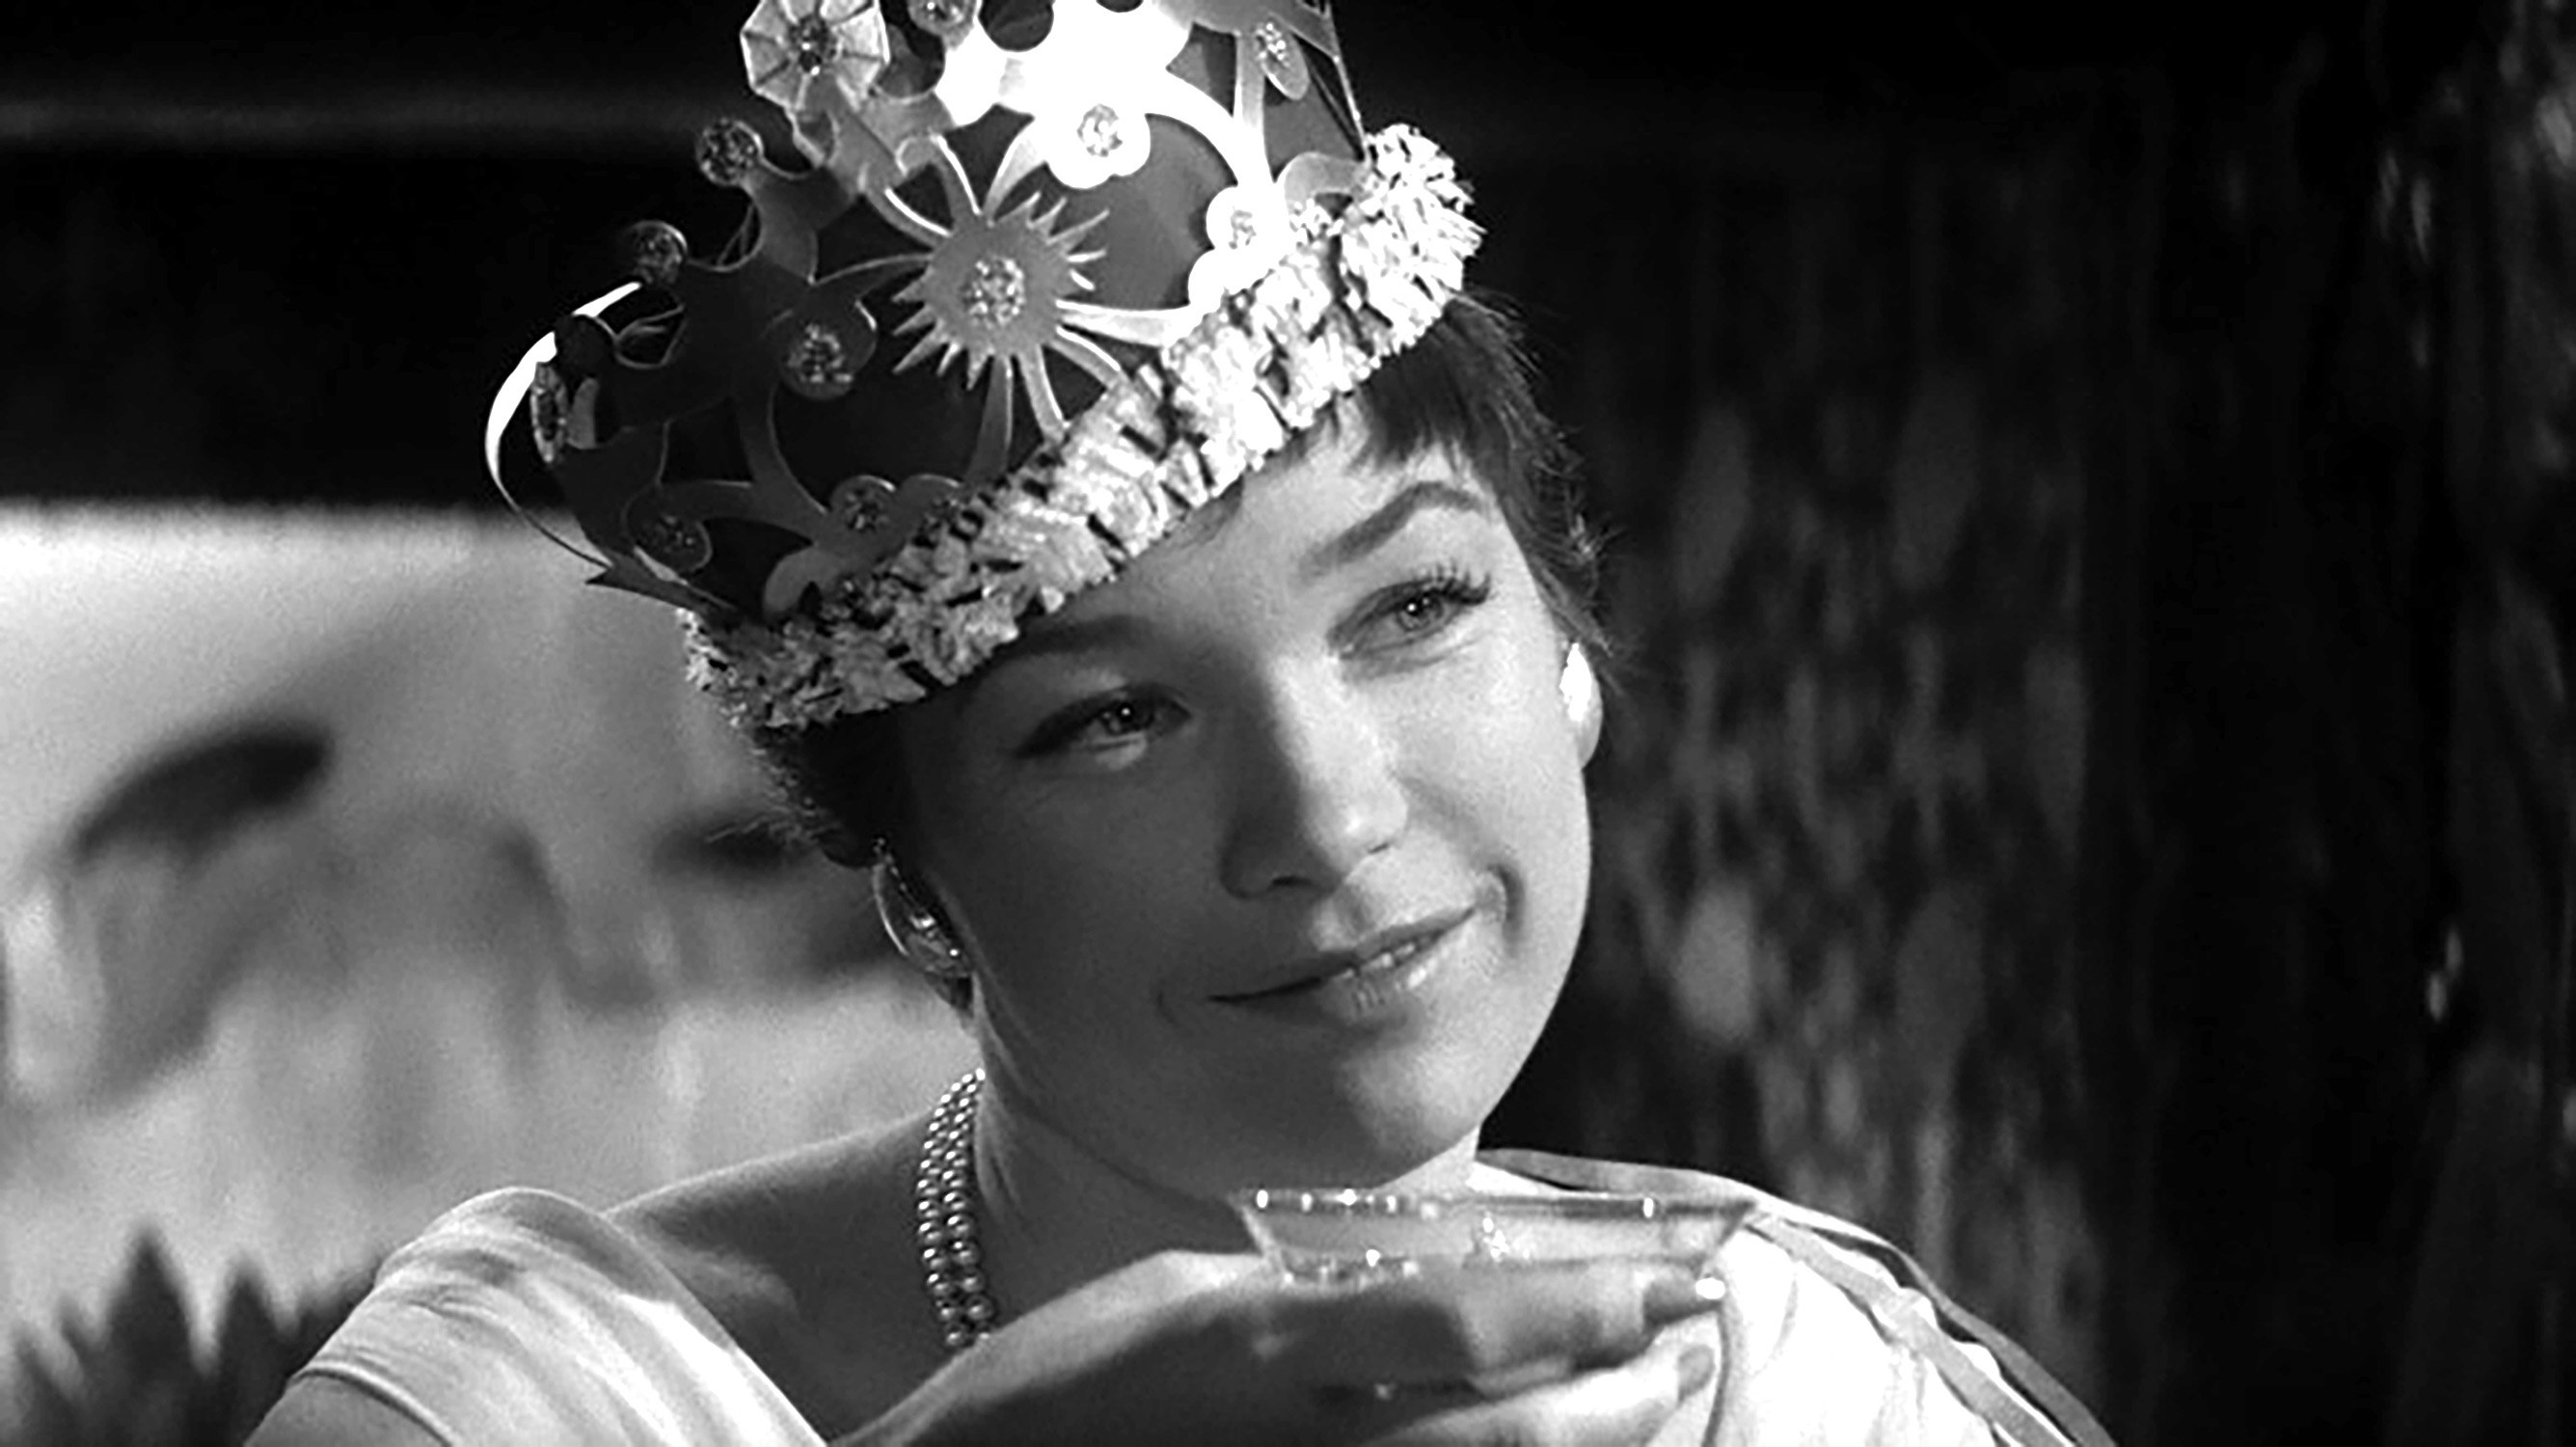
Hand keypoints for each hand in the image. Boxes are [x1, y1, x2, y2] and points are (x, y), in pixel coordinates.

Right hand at [846, 1251, 1724, 1445]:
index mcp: (1262, 1352)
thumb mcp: (1175, 1300)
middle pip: (1510, 1429)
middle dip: (1626, 1391)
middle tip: (1695, 1347)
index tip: (1675, 1280)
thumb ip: (1306, 1299)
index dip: (1587, 1303)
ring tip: (1655, 1409)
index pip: (1463, 1322)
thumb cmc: (1051, 1393)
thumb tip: (1429, 1289)